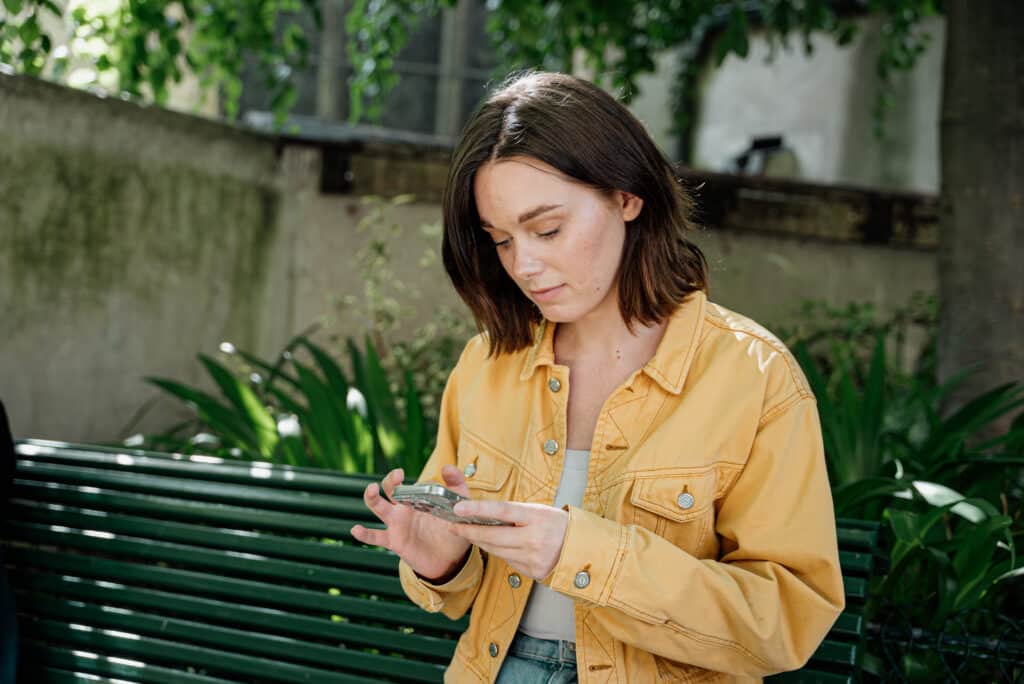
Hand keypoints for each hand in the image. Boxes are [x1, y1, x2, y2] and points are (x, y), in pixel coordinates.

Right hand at [351, 465, 472, 582]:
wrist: (451, 558)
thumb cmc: (451, 527)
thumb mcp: (458, 504)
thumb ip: (456, 484)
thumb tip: (447, 467)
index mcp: (415, 498)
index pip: (402, 482)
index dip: (397, 477)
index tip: (400, 472)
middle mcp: (403, 508)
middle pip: (388, 490)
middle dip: (389, 481)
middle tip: (397, 476)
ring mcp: (396, 524)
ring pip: (378, 508)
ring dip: (371, 498)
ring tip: (371, 489)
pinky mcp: (395, 541)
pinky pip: (376, 537)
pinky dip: (364, 534)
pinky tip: (356, 529)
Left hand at [448, 500, 569, 580]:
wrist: (583, 549)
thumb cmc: (558, 525)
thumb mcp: (540, 511)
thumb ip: (516, 514)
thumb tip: (485, 515)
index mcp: (537, 517)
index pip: (502, 511)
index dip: (478, 509)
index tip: (458, 508)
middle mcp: (534, 539)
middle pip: (493, 535)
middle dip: (469, 531)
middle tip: (453, 526)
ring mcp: (533, 558)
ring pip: (496, 550)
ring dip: (481, 541)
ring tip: (469, 533)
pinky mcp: (533, 572)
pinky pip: (508, 561)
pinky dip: (499, 552)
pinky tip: (496, 545)